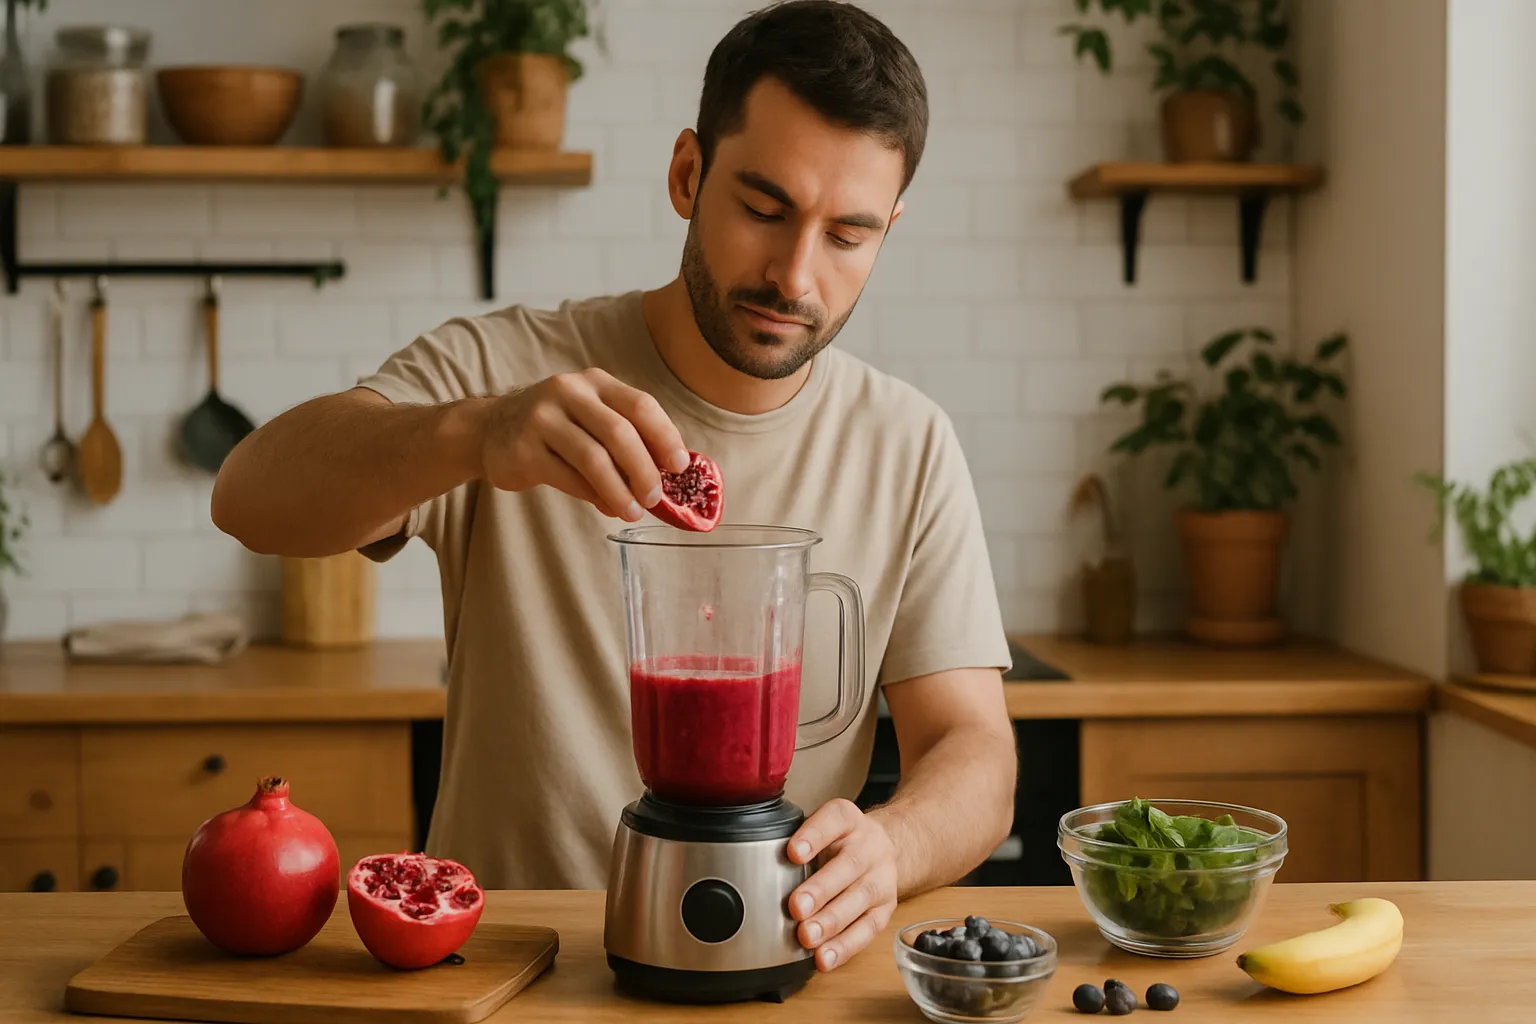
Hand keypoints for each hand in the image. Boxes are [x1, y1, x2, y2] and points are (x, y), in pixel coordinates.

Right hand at [478, 368, 690, 519]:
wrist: (490, 429)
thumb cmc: (555, 427)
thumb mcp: (590, 416)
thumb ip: (626, 436)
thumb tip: (667, 474)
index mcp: (595, 382)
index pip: (640, 405)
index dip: (665, 437)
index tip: (679, 467)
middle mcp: (568, 392)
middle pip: (619, 433)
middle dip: (644, 470)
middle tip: (654, 498)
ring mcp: (542, 419)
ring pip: (593, 459)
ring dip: (619, 491)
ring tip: (632, 510)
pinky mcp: (523, 449)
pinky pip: (568, 478)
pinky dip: (592, 496)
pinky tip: (606, 506)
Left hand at [786, 798, 897, 971]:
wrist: (879, 850)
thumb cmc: (837, 842)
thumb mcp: (819, 829)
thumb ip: (795, 843)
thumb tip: (754, 866)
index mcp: (848, 820)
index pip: (834, 820)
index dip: (814, 835)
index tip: (793, 852)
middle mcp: (869, 845)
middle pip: (849, 865)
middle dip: (821, 889)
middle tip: (796, 907)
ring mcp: (882, 877)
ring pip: (860, 899)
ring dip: (831, 921)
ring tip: (807, 937)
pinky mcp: (886, 907)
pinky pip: (868, 929)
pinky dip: (845, 946)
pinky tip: (825, 957)